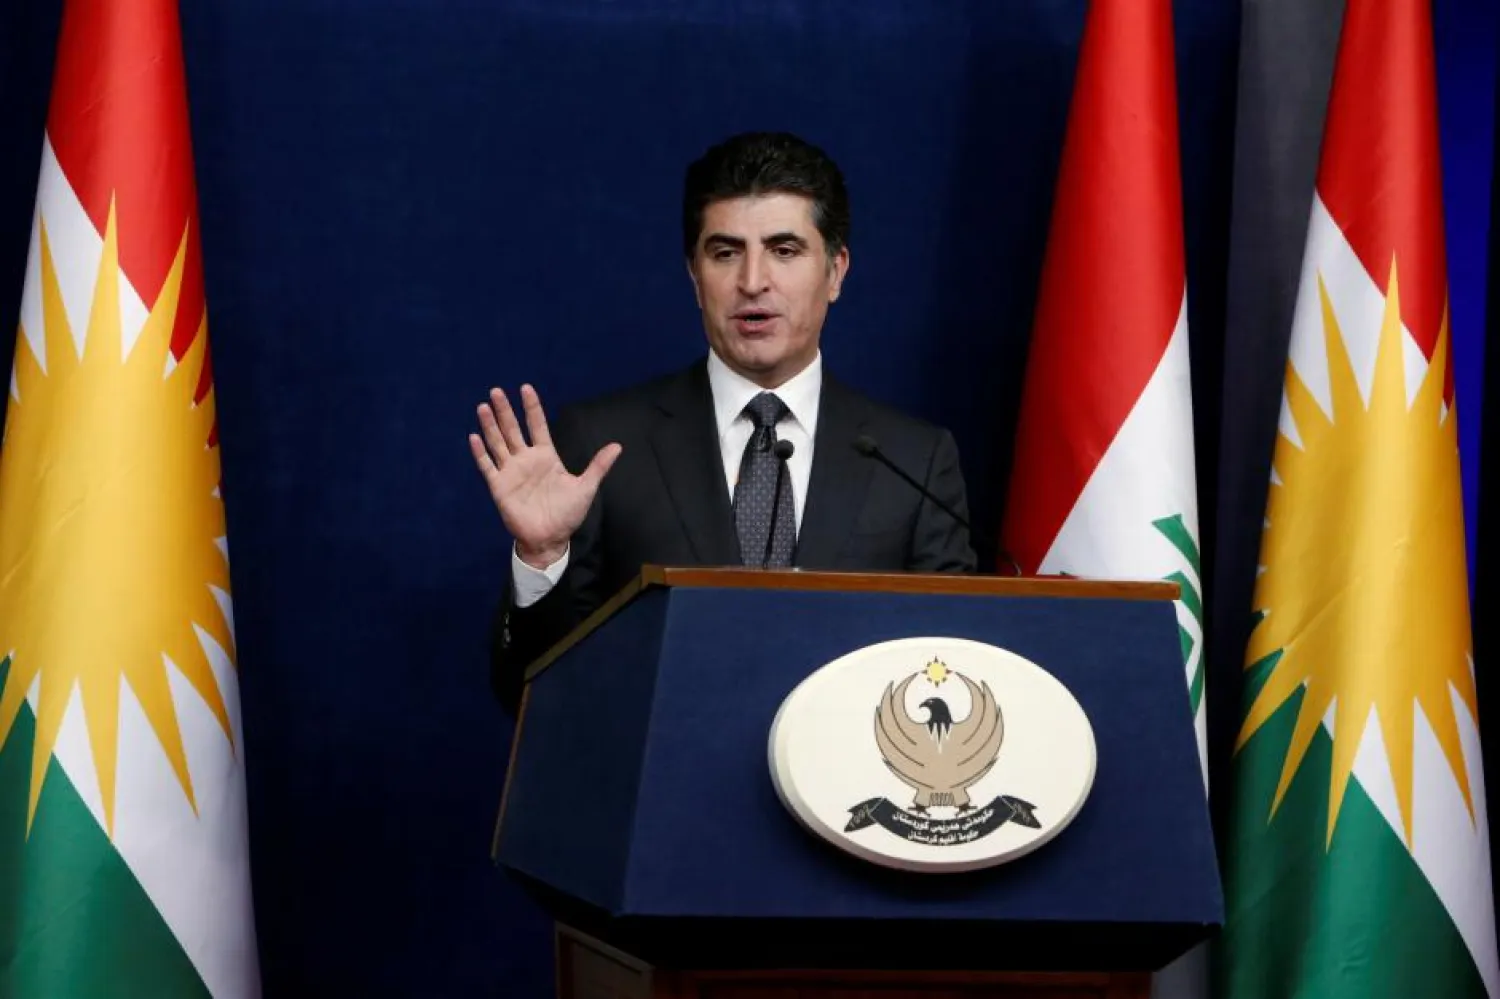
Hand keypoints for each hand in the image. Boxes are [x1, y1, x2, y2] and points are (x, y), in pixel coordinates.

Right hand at [469, 384, 620, 567]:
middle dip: (505, 410)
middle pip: (513, 429)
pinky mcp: (499, 487)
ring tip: (484, 406)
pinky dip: (480, 452)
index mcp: (546, 456)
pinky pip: (488, 466)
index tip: (526, 388)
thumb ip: (598, 466)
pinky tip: (474, 437)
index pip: (537, 426)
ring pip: (498, 443)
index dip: (532, 408)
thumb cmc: (567, 514)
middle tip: (497, 391)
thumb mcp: (586, 487)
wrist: (550, 539)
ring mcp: (511, 472)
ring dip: (490, 425)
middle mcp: (526, 460)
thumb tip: (617, 446)